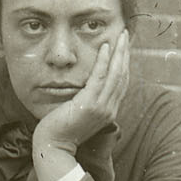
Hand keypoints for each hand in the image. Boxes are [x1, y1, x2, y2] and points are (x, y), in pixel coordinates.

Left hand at [33, 36, 130, 158]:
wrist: (54, 146)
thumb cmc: (61, 130)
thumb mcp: (80, 114)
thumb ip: (87, 101)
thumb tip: (86, 88)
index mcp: (109, 111)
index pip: (121, 83)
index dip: (124, 63)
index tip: (123, 47)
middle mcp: (109, 109)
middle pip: (123, 76)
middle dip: (125, 53)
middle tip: (126, 35)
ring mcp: (101, 107)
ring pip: (116, 74)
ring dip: (119, 52)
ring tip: (120, 36)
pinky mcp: (89, 104)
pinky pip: (100, 77)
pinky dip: (104, 61)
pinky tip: (104, 47)